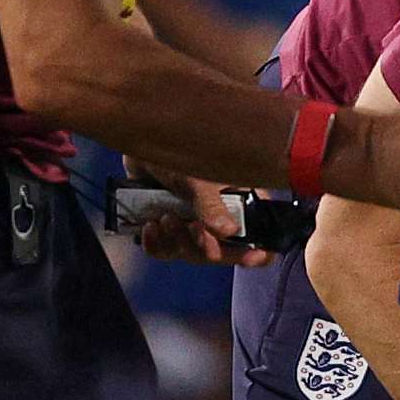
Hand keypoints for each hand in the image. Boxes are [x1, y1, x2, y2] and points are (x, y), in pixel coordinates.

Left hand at [127, 163, 271, 267]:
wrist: (142, 141)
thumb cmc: (181, 150)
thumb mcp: (199, 179)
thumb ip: (213, 206)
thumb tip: (229, 232)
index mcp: (239, 203)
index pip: (258, 237)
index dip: (258, 250)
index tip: (253, 258)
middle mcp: (218, 218)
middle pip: (219, 253)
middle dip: (202, 246)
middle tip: (192, 228)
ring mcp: (192, 224)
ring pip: (189, 254)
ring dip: (175, 242)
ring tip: (165, 218)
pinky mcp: (168, 228)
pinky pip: (164, 252)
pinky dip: (155, 244)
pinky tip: (150, 225)